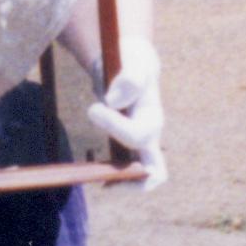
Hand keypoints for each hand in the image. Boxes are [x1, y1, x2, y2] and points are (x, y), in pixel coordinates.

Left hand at [89, 67, 167, 191]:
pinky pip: (131, 173)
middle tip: (99, 180)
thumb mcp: (134, 60)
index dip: (115, 127)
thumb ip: (128, 79)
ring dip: (124, 185)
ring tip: (99, 184)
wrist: (133, 62)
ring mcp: (143, 143)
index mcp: (153, 117)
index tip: (92, 108)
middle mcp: (152, 135)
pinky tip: (95, 175)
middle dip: (128, 179)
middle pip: (153, 172)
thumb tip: (113, 102)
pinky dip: (117, 179)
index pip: (138, 135)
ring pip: (145, 178)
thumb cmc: (133, 61)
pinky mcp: (131, 146)